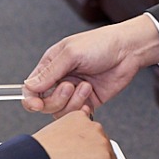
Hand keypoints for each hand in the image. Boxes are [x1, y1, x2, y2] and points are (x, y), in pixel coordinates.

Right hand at [22, 14, 158, 115]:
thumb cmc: (101, 44)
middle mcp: (60, 80)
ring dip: (73, 102)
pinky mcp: (88, 102)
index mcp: (51, 65)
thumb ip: (50, 72)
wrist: (129, 50)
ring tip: (86, 86)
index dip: (31, 99)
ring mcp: (74, 92)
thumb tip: (29, 87)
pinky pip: (77, 114)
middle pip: (45, 104)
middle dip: (56, 99)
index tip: (36, 104)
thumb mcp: (71, 53)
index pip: (32, 88)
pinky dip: (82, 110)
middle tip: (70, 86)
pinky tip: (90, 98)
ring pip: (60, 111)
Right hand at [32, 108, 117, 158]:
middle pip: (101, 148)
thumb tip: (79, 130)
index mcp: (80, 117)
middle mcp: (94, 126)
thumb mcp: (55, 132)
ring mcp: (101, 143)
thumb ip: (72, 131)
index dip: (83, 148)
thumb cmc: (40, 152)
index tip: (75, 154)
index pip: (92, 133)